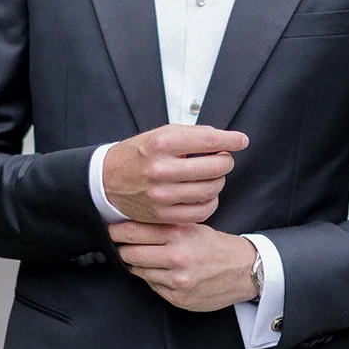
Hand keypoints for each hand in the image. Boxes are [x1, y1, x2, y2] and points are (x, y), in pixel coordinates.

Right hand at [102, 125, 247, 225]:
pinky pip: (200, 211)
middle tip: (223, 160)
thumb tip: (226, 139)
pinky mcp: (162, 214)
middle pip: (214, 168)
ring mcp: (161, 195)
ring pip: (210, 190)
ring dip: (218, 182)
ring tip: (212, 176)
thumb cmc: (139, 154)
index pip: (209, 141)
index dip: (231, 141)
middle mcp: (161, 169)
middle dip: (225, 162)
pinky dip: (210, 202)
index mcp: (161, 143)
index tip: (241, 141)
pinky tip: (206, 194)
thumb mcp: (160, 134)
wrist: (107, 180)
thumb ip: (193, 135)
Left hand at [110, 222, 258, 310]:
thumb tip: (130, 226)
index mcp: (179, 234)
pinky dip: (153, 278)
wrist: (244, 270)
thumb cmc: (216, 246)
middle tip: (122, 245)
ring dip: (138, 265)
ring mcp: (177, 280)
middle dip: (123, 249)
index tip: (112, 230)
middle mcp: (177, 256)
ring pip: (139, 271)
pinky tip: (163, 272)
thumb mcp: (193, 227)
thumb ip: (164, 228)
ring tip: (147, 258)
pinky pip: (152, 286)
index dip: (118, 231)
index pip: (134, 232)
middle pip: (130, 253)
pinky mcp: (178, 297)